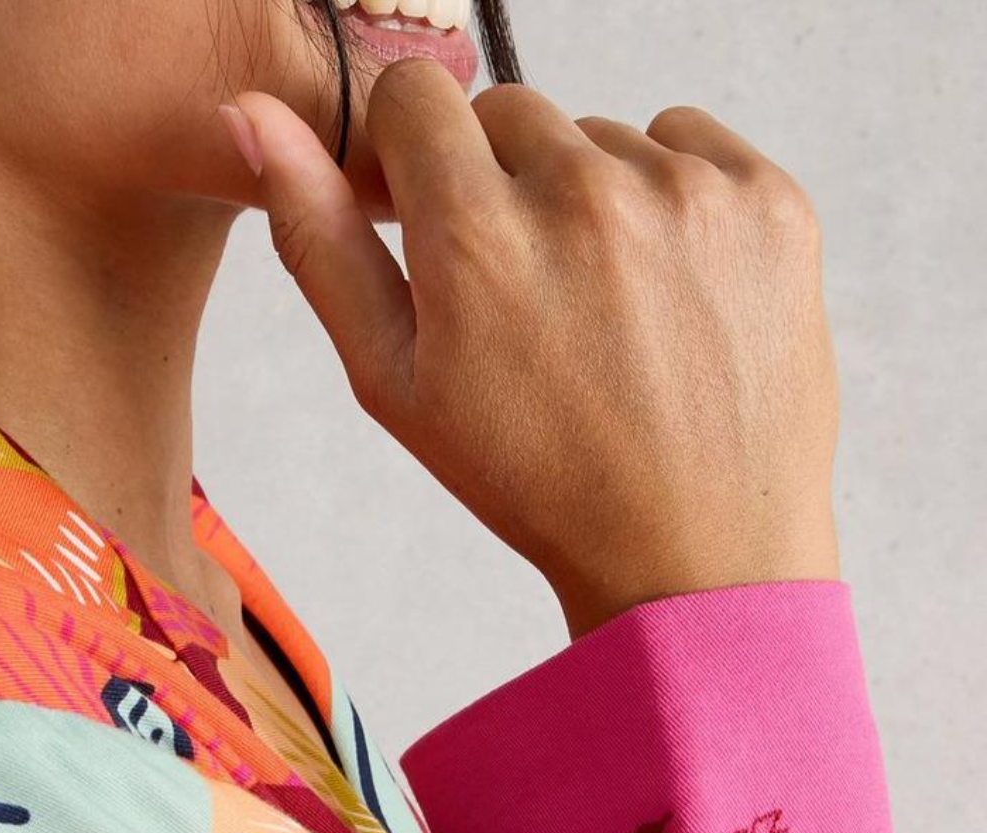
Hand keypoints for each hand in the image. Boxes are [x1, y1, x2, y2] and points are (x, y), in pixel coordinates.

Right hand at [230, 63, 841, 638]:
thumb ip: (321, 241)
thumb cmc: (533, 479)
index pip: (415, 94)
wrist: (692, 549)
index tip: (425, 211)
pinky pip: (687, 142)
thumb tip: (254, 116)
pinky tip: (660, 290)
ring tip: (599, 310)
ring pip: (599, 136)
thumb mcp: (394, 383)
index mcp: (476, 236)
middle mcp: (584, 191)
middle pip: (507, 112)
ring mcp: (687, 192)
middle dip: (494, 182)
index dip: (407, 153)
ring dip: (583, 197)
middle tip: (519, 293)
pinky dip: (665, 196)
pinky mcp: (767, 200)